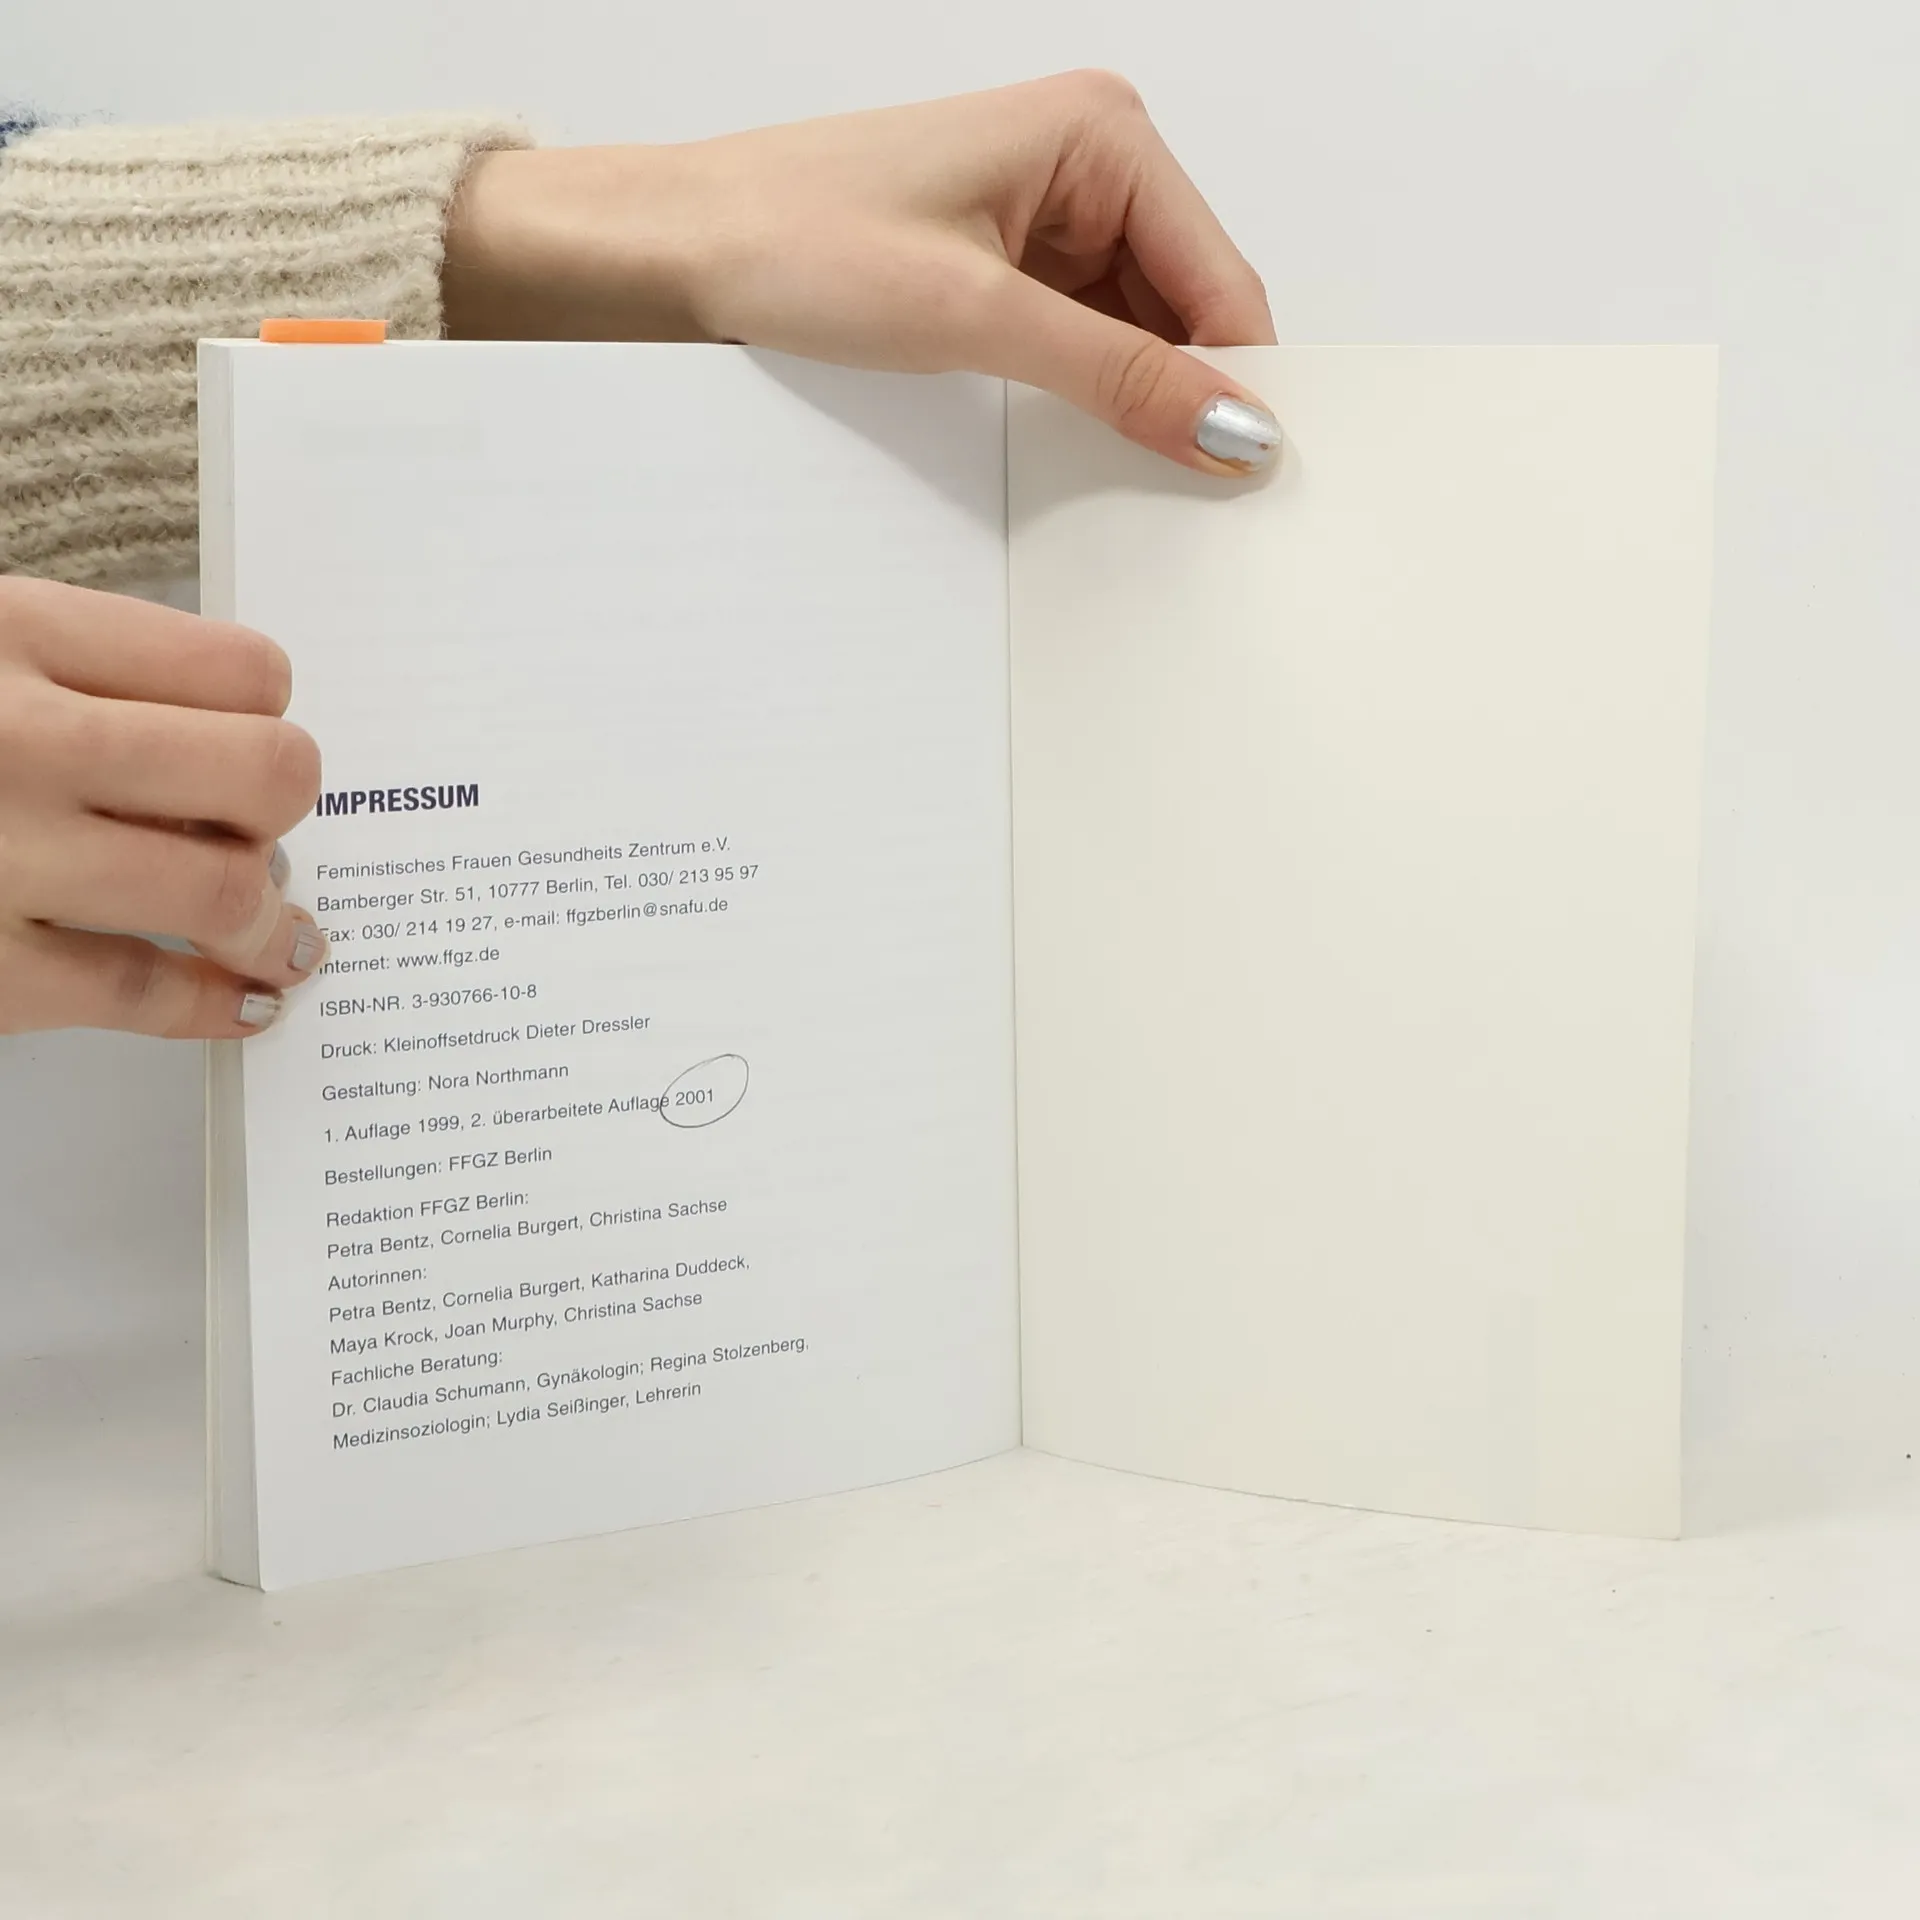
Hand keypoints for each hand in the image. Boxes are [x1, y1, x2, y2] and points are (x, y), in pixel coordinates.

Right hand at [0, 579, 325, 1038]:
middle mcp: (15, 740)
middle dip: (283, 809)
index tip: (253, 739)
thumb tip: (234, 741)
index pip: (242, 670)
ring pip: (223, 890)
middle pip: (264, 773)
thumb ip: (79, 677)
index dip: (267, 714)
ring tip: (279, 932)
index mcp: (14, 636)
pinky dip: (217, 1003)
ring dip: (271, 920)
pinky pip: (143, 992)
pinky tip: (244, 1001)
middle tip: (264, 828)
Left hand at [443, 71, 1280, 474]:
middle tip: (1188, 489)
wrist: (683, 249)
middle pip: (1190, 304)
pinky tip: (1072, 435)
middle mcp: (1086, 161)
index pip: (1222, 276)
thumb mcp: (978, 319)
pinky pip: (1085, 335)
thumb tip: (1231, 425)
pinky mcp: (1007, 260)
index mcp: (1100, 134)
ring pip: (1139, 329)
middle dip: (1186, 389)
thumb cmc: (795, 238)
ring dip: (1133, 395)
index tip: (1247, 474)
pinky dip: (1088, 389)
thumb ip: (1119, 376)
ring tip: (1110, 459)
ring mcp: (1047, 212)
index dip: (1242, 378)